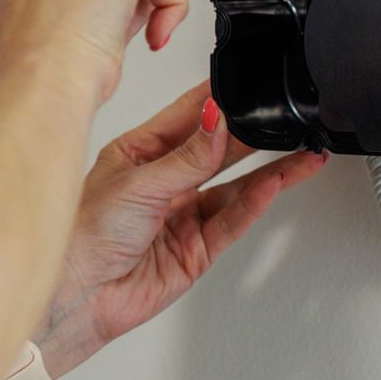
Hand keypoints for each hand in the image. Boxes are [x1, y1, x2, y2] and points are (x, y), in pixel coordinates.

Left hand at [31, 81, 327, 378]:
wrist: (77, 296)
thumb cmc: (84, 236)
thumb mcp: (138, 183)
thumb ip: (187, 157)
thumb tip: (217, 119)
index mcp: (138, 153)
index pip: (188, 117)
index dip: (219, 101)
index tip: (249, 83)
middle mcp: (162, 182)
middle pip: (219, 152)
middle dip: (254, 135)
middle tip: (286, 119)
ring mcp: (181, 216)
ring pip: (236, 187)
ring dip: (270, 171)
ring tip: (303, 153)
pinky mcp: (196, 250)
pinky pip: (233, 220)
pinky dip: (255, 203)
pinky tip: (275, 185)